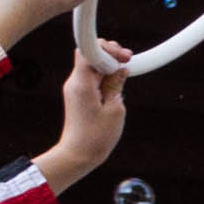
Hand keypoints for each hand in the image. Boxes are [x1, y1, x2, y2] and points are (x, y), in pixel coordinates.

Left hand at [32, 40, 129, 193]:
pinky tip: (116, 84)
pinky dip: (104, 77)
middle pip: (91, 55)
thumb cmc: (96, 137)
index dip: (108, 48)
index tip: (125, 57)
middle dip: (110, 54)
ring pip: (92, 65)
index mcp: (82, 83)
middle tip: (128, 62)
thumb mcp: (115, 109)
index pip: (89, 50)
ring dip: (108, 66)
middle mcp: (75, 82)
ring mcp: (75, 89)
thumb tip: (120, 69)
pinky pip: (91, 78)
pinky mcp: (78, 96)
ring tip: (124, 75)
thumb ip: (116, 84)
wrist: (77, 156)